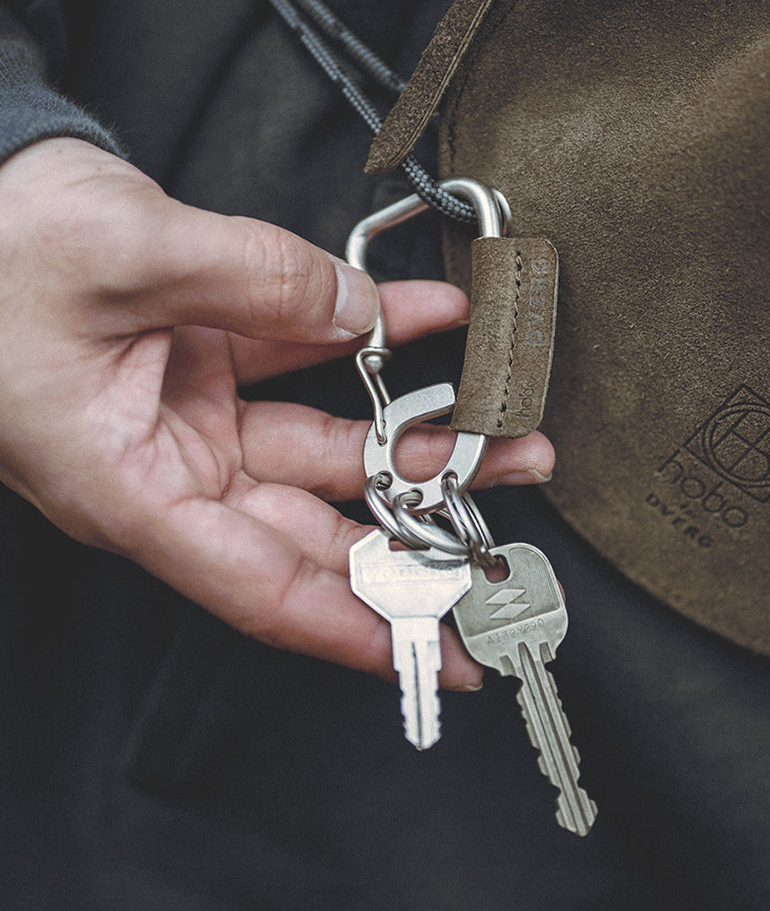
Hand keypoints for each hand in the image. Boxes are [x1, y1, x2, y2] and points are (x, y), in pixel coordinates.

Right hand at [0, 138, 554, 687]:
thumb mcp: (125, 257)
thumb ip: (260, 282)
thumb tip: (360, 312)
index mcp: (133, 489)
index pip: (267, 588)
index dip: (361, 629)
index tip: (442, 653)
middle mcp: (172, 469)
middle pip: (320, 529)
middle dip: (422, 529)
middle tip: (501, 533)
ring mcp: (198, 418)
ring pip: (330, 452)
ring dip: (418, 439)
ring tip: (503, 433)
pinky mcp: (213, 365)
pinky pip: (308, 365)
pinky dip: (372, 343)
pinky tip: (429, 323)